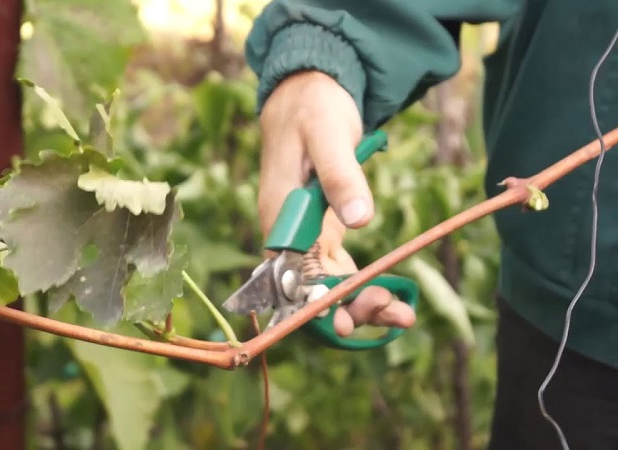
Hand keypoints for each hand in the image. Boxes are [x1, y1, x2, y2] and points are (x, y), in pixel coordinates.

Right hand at [258, 71, 415, 335]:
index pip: (289, 274)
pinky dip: (359, 284)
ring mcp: (303, 232)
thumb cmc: (313, 108)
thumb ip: (340, 176)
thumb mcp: (328, 134)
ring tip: (402, 313)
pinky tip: (389, 293)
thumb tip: (360, 220)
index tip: (347, 322)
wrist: (308, 90)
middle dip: (347, 308)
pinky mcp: (320, 228)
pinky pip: (336, 268)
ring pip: (325, 283)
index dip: (315, 304)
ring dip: (359, 301)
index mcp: (279, 213)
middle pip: (309, 287)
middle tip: (393, 315)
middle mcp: (286, 230)